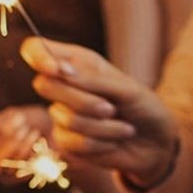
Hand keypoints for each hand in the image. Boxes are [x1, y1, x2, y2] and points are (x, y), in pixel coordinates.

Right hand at [0, 104, 52, 182]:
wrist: (49, 133)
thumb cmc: (26, 122)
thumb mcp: (12, 117)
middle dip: (1, 140)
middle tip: (21, 128)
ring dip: (15, 148)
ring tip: (30, 132)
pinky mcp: (9, 179)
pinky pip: (12, 172)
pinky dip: (26, 156)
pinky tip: (35, 141)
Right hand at [22, 37, 177, 187]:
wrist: (158, 143)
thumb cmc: (144, 107)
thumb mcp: (125, 88)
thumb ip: (92, 79)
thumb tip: (60, 71)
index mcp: (77, 62)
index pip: (34, 49)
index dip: (38, 56)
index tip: (57, 69)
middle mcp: (65, 86)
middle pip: (43, 84)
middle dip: (81, 100)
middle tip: (110, 108)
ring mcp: (62, 115)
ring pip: (63, 117)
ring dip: (100, 126)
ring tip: (124, 127)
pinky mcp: (67, 142)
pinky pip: (71, 142)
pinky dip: (100, 143)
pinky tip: (115, 142)